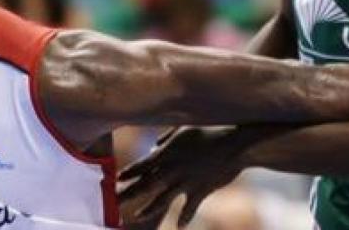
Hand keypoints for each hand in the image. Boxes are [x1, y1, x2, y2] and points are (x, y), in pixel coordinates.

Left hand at [119, 127, 245, 228]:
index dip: (128, 173)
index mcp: (167, 153)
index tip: (116, 180)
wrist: (235, 144)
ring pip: (162, 200)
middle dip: (127, 194)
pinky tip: (178, 226)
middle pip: (145, 184)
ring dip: (147, 210)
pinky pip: (188, 208)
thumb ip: (168, 137)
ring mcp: (185, 182)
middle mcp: (172, 169)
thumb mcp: (185, 129)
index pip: (142, 165)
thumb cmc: (210, 131)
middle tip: (113, 201)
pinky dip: (184, 217)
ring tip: (136, 217)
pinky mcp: (200, 191)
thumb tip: (154, 145)